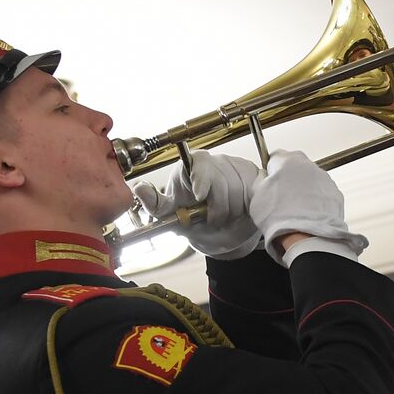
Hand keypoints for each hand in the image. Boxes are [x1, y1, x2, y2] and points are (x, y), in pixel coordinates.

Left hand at [132, 150, 261, 259]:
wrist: (223, 230)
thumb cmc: (196, 219)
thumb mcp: (172, 215)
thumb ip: (156, 204)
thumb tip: (138, 188)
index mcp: (192, 166)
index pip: (199, 162)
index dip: (201, 179)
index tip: (199, 196)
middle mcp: (215, 162)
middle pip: (221, 181)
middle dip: (218, 207)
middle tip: (214, 220)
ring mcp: (237, 168)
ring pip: (239, 189)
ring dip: (233, 211)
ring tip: (226, 217)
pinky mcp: (255, 177)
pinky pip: (255, 191)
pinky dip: (248, 206)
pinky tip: (242, 211)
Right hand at [249, 150, 368, 265]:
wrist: (305, 236)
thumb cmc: (278, 217)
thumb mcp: (256, 195)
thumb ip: (260, 179)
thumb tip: (265, 176)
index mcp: (286, 161)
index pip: (276, 156)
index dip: (271, 169)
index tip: (270, 180)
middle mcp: (307, 165)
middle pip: (295, 165)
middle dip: (289, 176)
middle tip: (282, 195)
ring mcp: (324, 178)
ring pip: (310, 177)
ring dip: (303, 187)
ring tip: (295, 207)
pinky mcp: (335, 192)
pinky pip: (322, 190)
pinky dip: (316, 198)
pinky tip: (308, 211)